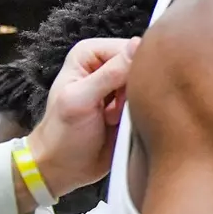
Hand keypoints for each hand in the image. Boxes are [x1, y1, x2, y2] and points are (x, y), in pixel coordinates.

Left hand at [25, 37, 138, 200]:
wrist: (64, 169)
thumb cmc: (62, 135)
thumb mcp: (81, 101)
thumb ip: (110, 73)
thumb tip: (139, 44)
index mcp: (91, 53)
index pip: (130, 49)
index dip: (130, 73)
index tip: (114, 98)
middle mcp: (106, 64)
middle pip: (142, 66)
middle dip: (134, 91)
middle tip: (112, 112)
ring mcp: (120, 85)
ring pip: (148, 85)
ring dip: (137, 105)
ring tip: (114, 120)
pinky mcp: (130, 104)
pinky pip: (150, 102)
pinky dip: (140, 115)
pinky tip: (122, 125)